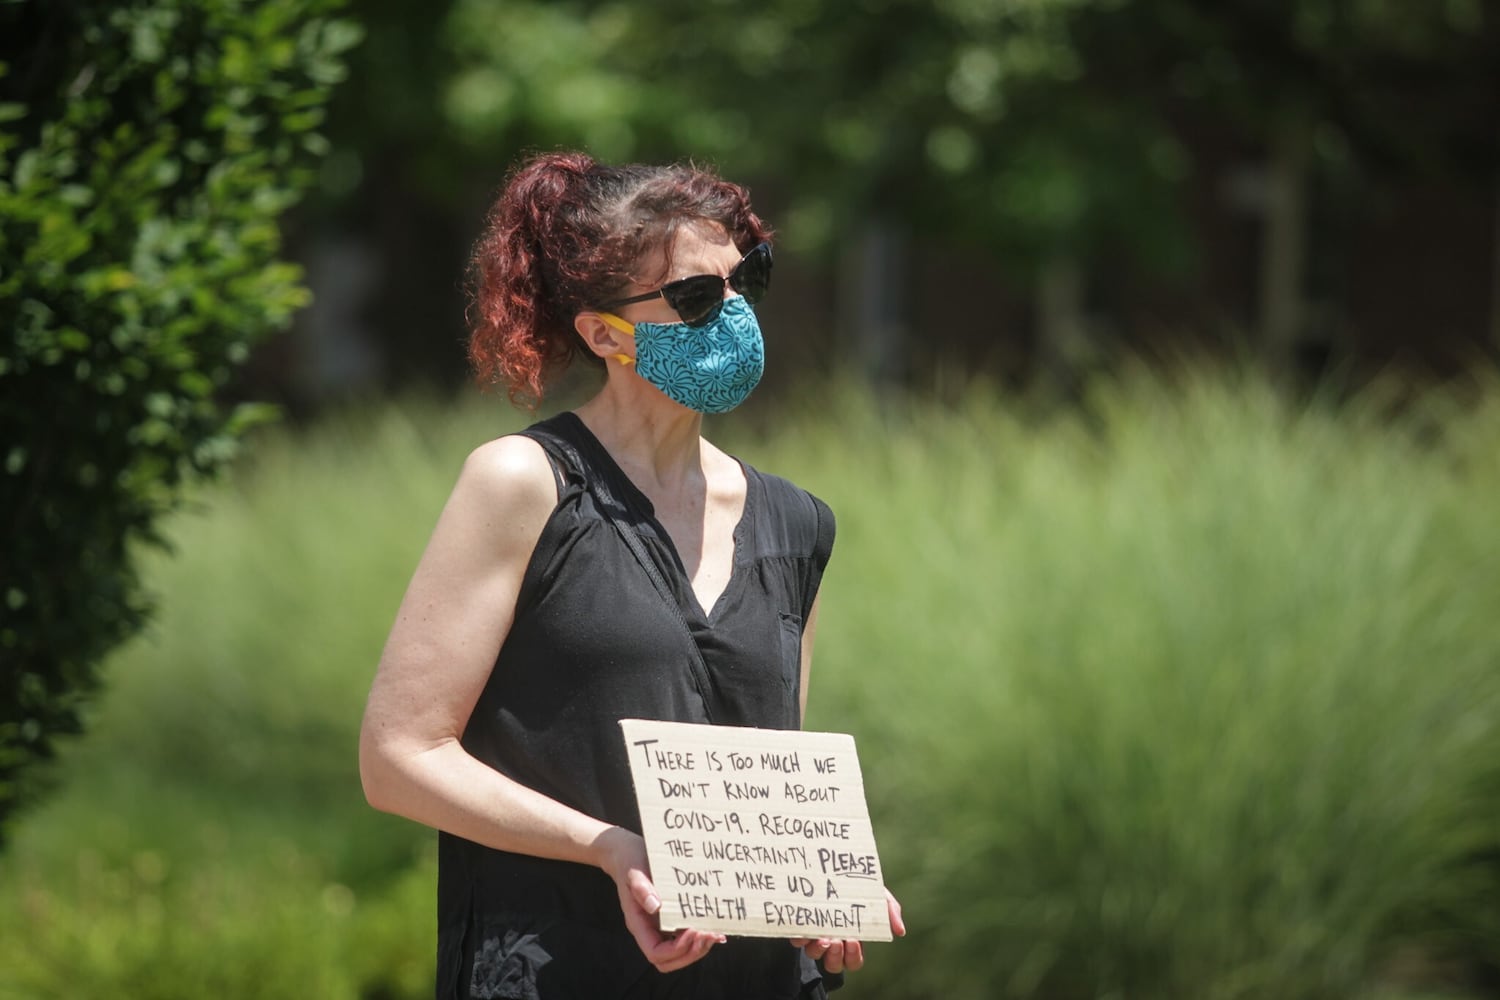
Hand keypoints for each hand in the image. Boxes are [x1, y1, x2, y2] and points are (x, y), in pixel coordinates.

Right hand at [596, 826, 724, 972]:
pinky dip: (700, 936)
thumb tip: (655, 906)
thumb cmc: (630, 861)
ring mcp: (660, 925)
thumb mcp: (633, 871)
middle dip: (691, 953)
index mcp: (638, 923)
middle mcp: (649, 929)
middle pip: (668, 961)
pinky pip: (685, 937)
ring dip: (698, 948)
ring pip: (679, 953)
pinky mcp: (671, 917)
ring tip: (715, 934)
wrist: (628, 852)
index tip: (692, 931)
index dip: (676, 949)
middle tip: (710, 936)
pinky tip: (715, 927)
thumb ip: (641, 888)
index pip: (655, 953)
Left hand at [790, 887, 904, 973]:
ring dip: (818, 950)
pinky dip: (799, 937)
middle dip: (835, 957)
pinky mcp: (800, 925)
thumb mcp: (879, 896)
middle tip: (836, 941)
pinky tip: (804, 930)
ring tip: (822, 937)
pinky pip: (797, 939)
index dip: (853, 957)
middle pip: (833, 963)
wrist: (834, 866)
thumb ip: (890, 912)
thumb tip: (900, 931)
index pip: (853, 960)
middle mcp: (834, 940)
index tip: (854, 941)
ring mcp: (816, 934)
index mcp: (853, 938)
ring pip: (814, 954)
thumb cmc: (860, 886)